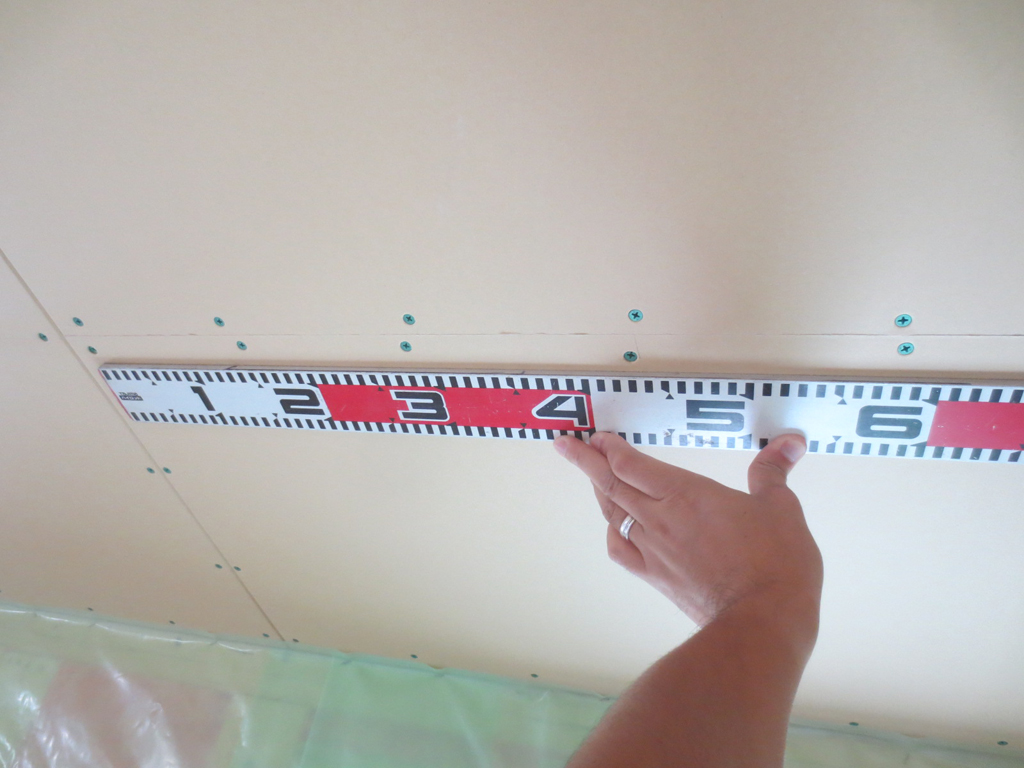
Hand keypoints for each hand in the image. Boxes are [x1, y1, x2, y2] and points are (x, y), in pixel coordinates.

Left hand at [555, 432, 822, 629]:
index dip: (610, 447)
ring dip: (598, 492)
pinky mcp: (656, 577)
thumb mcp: (780, 507)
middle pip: (611, 483)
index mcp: (685, 493)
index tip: (597, 435)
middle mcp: (660, 518)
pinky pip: (621, 550)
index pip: (632, 463)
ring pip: (613, 514)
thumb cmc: (775, 562)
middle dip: (586, 461)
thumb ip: (773, 472)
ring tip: (590, 477)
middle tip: (565, 445)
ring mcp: (653, 549)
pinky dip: (612, 533)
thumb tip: (790, 442)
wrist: (762, 621)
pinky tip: (613, 528)